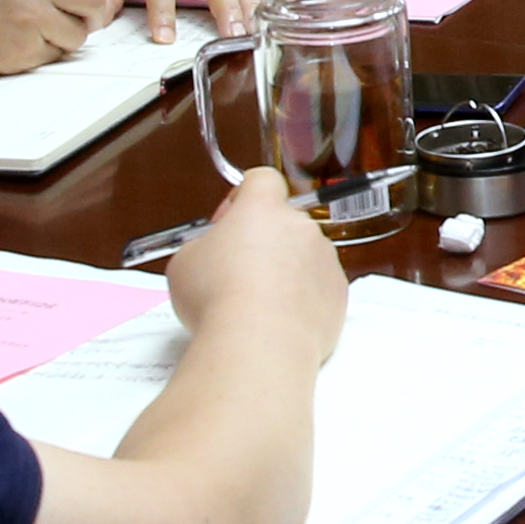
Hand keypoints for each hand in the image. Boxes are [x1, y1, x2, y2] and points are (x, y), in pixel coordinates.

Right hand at [171, 164, 348, 357]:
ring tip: (257, 306)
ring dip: (285, 271)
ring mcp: (325, 258)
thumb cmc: (216, 298)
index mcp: (263, 208)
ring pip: (304, 256)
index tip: (228, 224)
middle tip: (236, 273)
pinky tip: (278, 320)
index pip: (262, 180)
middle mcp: (301, 226)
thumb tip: (214, 254)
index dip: (242, 198)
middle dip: (262, 241)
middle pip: (283, 222)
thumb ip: (204, 246)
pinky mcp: (339, 292)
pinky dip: (302, 298)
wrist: (259, 343)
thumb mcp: (185, 262)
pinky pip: (319, 286)